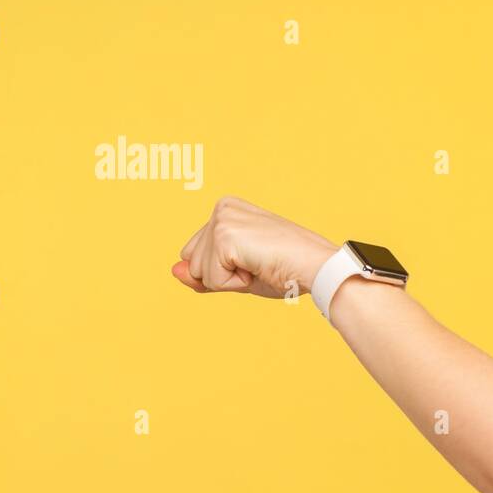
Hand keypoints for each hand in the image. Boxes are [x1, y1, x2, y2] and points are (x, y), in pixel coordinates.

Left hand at [171, 195, 338, 298]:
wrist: (317, 268)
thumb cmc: (287, 270)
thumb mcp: (238, 273)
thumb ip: (204, 273)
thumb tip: (175, 271)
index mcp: (227, 210)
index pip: (196, 254)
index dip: (222, 270)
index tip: (256, 260)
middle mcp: (221, 208)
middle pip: (192, 261)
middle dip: (221, 274)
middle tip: (259, 264)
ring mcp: (222, 220)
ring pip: (198, 272)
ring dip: (229, 280)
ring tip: (260, 265)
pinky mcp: (225, 236)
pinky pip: (211, 279)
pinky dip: (234, 284)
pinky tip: (258, 268)